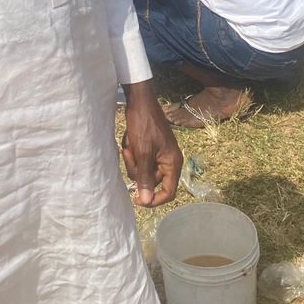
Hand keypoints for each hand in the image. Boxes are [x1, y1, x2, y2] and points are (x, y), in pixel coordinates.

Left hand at [121, 81, 181, 207]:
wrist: (139, 102)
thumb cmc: (144, 125)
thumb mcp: (143, 153)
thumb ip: (145, 178)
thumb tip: (146, 201)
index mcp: (173, 163)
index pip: (169, 192)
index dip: (154, 200)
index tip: (137, 199)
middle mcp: (169, 161)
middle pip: (152, 181)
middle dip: (138, 171)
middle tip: (130, 154)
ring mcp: (160, 154)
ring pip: (144, 171)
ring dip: (133, 161)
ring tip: (129, 145)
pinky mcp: (151, 149)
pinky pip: (141, 160)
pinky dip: (133, 154)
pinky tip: (130, 142)